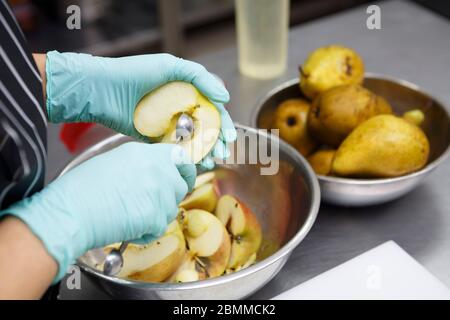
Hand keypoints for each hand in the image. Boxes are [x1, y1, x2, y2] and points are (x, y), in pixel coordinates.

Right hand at [0, 142, 194, 280]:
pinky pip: (158, 228)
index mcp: (145, 153)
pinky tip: (125, 227)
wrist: (70, 211)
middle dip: (169, 197)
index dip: (184, 170)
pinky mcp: (156, 216)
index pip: (180, 157)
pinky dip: (145, 233)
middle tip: (151, 205)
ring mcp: (159, 193)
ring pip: (170, 210)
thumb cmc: (80, 189)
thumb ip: (139, 165)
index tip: (184, 179)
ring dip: (155, 216)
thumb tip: (150, 175)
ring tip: (128, 216)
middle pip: (179, 186)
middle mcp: (158, 169)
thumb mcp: (113, 161)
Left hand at [45, 51, 236, 167]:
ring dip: (203, 151)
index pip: (211, 108)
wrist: (102, 89)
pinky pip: (172, 148)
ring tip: (211, 161)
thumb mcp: (171, 66)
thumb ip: (200, 78)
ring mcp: (166, 124)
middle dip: (216, 141)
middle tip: (222, 153)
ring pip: (190, 140)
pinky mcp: (152, 138)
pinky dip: (184, 156)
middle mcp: (178, 108)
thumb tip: (226, 98)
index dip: (223, 122)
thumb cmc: (135, 72)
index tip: (230, 136)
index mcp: (186, 90)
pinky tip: (193, 164)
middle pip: (204, 127)